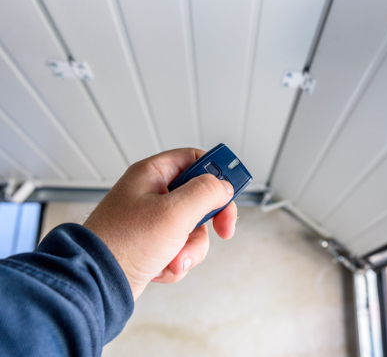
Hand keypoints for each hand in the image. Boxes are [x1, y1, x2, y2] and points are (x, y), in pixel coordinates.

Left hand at [83, 148, 236, 299]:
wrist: (96, 284)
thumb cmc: (124, 243)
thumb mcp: (174, 212)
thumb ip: (206, 192)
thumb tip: (224, 186)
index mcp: (152, 175)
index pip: (194, 159)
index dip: (217, 172)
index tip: (233, 189)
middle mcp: (152, 194)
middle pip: (199, 197)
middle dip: (208, 221)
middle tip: (222, 229)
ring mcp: (152, 221)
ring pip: (193, 228)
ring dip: (191, 247)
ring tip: (174, 258)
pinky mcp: (152, 245)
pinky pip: (181, 248)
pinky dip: (177, 261)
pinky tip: (162, 267)